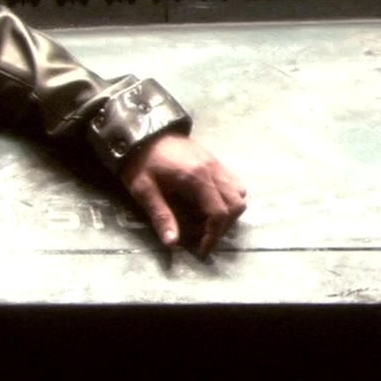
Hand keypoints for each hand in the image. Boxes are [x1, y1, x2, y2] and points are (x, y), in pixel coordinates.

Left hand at [118, 134, 245, 256]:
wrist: (142, 130)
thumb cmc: (141, 161)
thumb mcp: (144, 190)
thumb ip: (160, 216)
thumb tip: (173, 243)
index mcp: (196, 178)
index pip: (219, 213)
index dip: (214, 236)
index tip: (202, 250)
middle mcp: (212, 170)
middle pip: (236, 204)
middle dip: (224, 227)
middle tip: (205, 238)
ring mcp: (216, 163)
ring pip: (239, 192)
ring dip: (230, 212)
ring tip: (209, 222)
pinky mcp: (214, 159)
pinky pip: (234, 181)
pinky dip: (230, 197)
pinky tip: (211, 203)